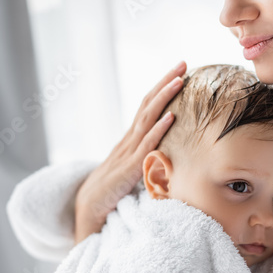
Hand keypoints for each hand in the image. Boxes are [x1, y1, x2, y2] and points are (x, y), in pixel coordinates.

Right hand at [74, 61, 186, 243]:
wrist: (89, 209)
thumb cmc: (112, 190)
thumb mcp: (131, 168)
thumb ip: (144, 157)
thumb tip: (166, 151)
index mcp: (130, 139)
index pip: (147, 107)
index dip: (162, 88)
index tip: (179, 72)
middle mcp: (128, 140)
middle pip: (147, 105)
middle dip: (165, 82)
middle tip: (183, 63)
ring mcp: (127, 152)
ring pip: (147, 119)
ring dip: (164, 98)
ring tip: (180, 80)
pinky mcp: (128, 169)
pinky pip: (145, 146)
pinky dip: (158, 130)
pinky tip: (171, 117)